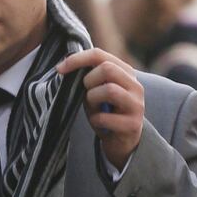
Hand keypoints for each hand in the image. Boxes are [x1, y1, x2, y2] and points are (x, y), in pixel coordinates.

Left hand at [57, 48, 143, 170]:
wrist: (123, 141)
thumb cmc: (106, 111)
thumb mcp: (97, 89)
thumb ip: (89, 76)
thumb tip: (63, 66)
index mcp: (125, 72)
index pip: (99, 55)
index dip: (77, 59)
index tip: (60, 68)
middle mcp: (135, 85)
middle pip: (107, 69)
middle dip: (88, 80)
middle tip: (86, 93)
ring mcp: (136, 104)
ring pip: (109, 90)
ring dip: (92, 99)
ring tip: (93, 108)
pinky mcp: (133, 124)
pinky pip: (105, 117)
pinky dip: (95, 120)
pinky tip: (98, 122)